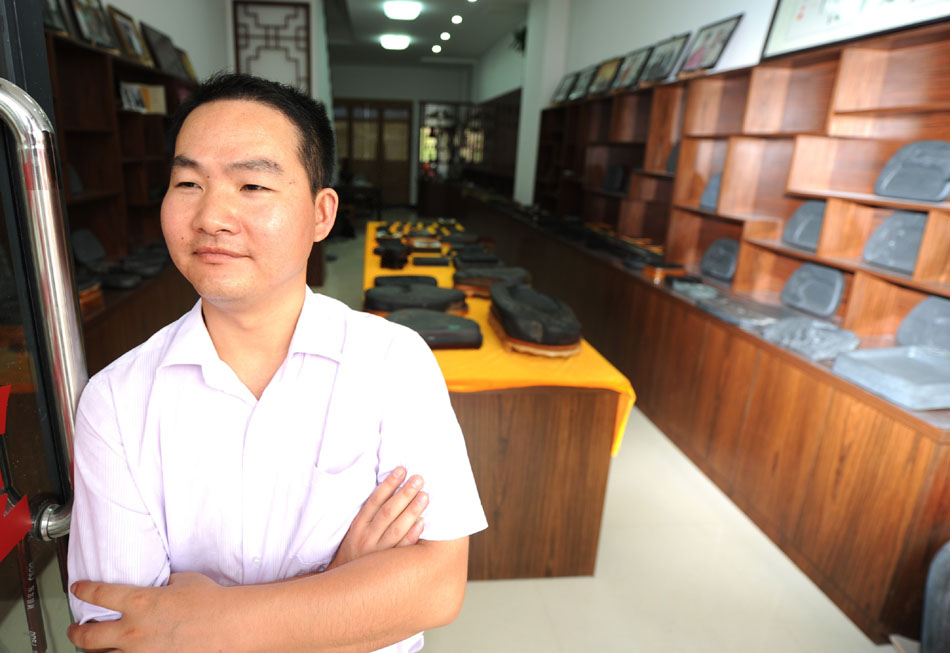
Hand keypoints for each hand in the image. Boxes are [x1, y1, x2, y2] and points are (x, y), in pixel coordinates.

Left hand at [67, 572, 228, 652]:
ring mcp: (141, 652)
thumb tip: (159, 586)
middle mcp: (133, 630)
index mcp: (140, 602)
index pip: (99, 594)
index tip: (79, 589)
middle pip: (87, 636)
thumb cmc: (211, 601)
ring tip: (94, 647)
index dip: (84, 590)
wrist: (228, 625)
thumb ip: (163, 584)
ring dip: (94, 651)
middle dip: (75, 632)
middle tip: (75, 629)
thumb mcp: (183, 581)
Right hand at [328, 466, 427, 569]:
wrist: (343, 585)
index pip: (374, 501)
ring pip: (396, 529)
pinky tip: (423, 522)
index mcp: (358, 527)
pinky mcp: (387, 566)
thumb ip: (371, 514)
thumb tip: (390, 490)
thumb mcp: (356, 531)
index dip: (388, 484)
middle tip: (419, 479)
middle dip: (404, 494)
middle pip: (387, 512)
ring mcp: (377, 553)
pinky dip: (412, 535)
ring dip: (412, 511)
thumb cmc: (355, 552)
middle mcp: (366, 538)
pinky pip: (402, 549)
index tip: (401, 470)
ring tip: (425, 496)